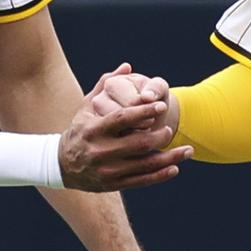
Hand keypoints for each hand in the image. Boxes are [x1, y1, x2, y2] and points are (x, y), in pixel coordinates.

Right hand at [60, 64, 192, 190]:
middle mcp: (100, 151)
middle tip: (171, 129)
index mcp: (93, 129)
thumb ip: (106, 85)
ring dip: (170, 158)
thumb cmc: (79, 130)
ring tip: (188, 150)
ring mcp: (108, 170)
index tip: (162, 105)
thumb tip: (127, 66)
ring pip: (145, 164)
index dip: (144, 111)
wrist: (62, 165)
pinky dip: (160, 175)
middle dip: (160, 136)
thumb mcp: (86, 107)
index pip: (122, 118)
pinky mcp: (113, 184)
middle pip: (138, 143)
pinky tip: (175, 168)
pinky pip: (142, 180)